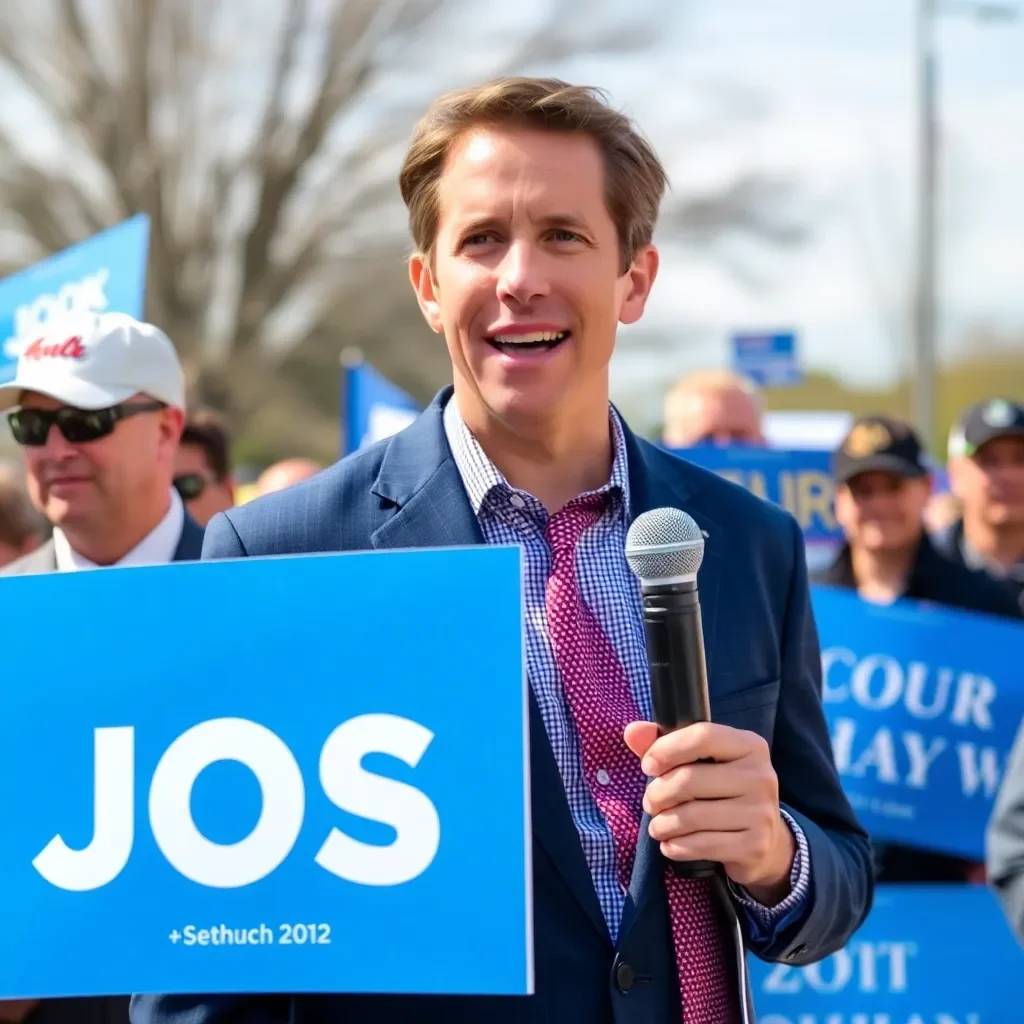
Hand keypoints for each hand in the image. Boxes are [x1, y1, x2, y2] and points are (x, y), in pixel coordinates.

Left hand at [624, 721, 796, 904]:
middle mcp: (761, 775)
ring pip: (691, 816)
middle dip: (657, 793)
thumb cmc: (721, 793)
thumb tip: (632, 731)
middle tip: (649, 803)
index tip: (648, 765)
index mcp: (749, 745)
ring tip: (657, 826)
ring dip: (662, 824)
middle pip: (689, 779)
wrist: (765, 843)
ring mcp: (760, 812)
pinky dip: (676, 846)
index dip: (666, 749)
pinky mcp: (755, 845)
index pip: (702, 736)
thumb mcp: (699, 762)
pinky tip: (670, 844)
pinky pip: (701, 845)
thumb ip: (663, 744)